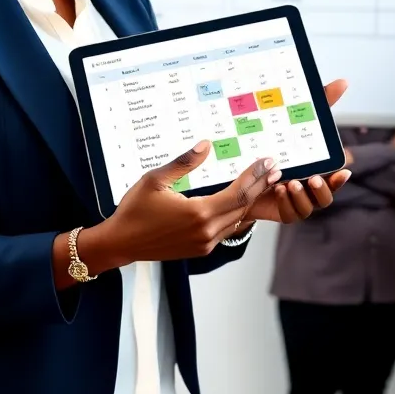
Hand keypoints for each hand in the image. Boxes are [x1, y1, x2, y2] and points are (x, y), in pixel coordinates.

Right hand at [89, 79, 351, 266]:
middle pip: (243, 207)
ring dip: (251, 201)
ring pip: (237, 220)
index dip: (255, 177)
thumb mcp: (154, 179)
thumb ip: (183, 162)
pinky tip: (241, 203)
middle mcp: (206, 231)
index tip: (267, 162)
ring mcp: (205, 243)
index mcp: (198, 213)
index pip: (238, 193)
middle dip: (260, 187)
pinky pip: (227, 230)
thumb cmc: (134, 211)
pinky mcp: (201, 249)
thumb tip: (206, 144)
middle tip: (274, 169)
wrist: (120, 244)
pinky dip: (237, 214)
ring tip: (263, 183)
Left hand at [241, 80, 351, 223]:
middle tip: (314, 177)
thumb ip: (320, 105)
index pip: (334, 178)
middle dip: (321, 190)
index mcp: (316, 169)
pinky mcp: (278, 209)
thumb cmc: (280, 141)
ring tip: (290, 182)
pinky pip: (288, 213)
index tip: (344, 170)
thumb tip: (343, 82)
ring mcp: (294, 201)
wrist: (246, 164)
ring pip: (306, 208)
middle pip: (324, 197)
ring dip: (301, 197)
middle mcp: (308, 188)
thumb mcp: (297, 122)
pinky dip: (285, 203)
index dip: (340, 178)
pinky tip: (277, 190)